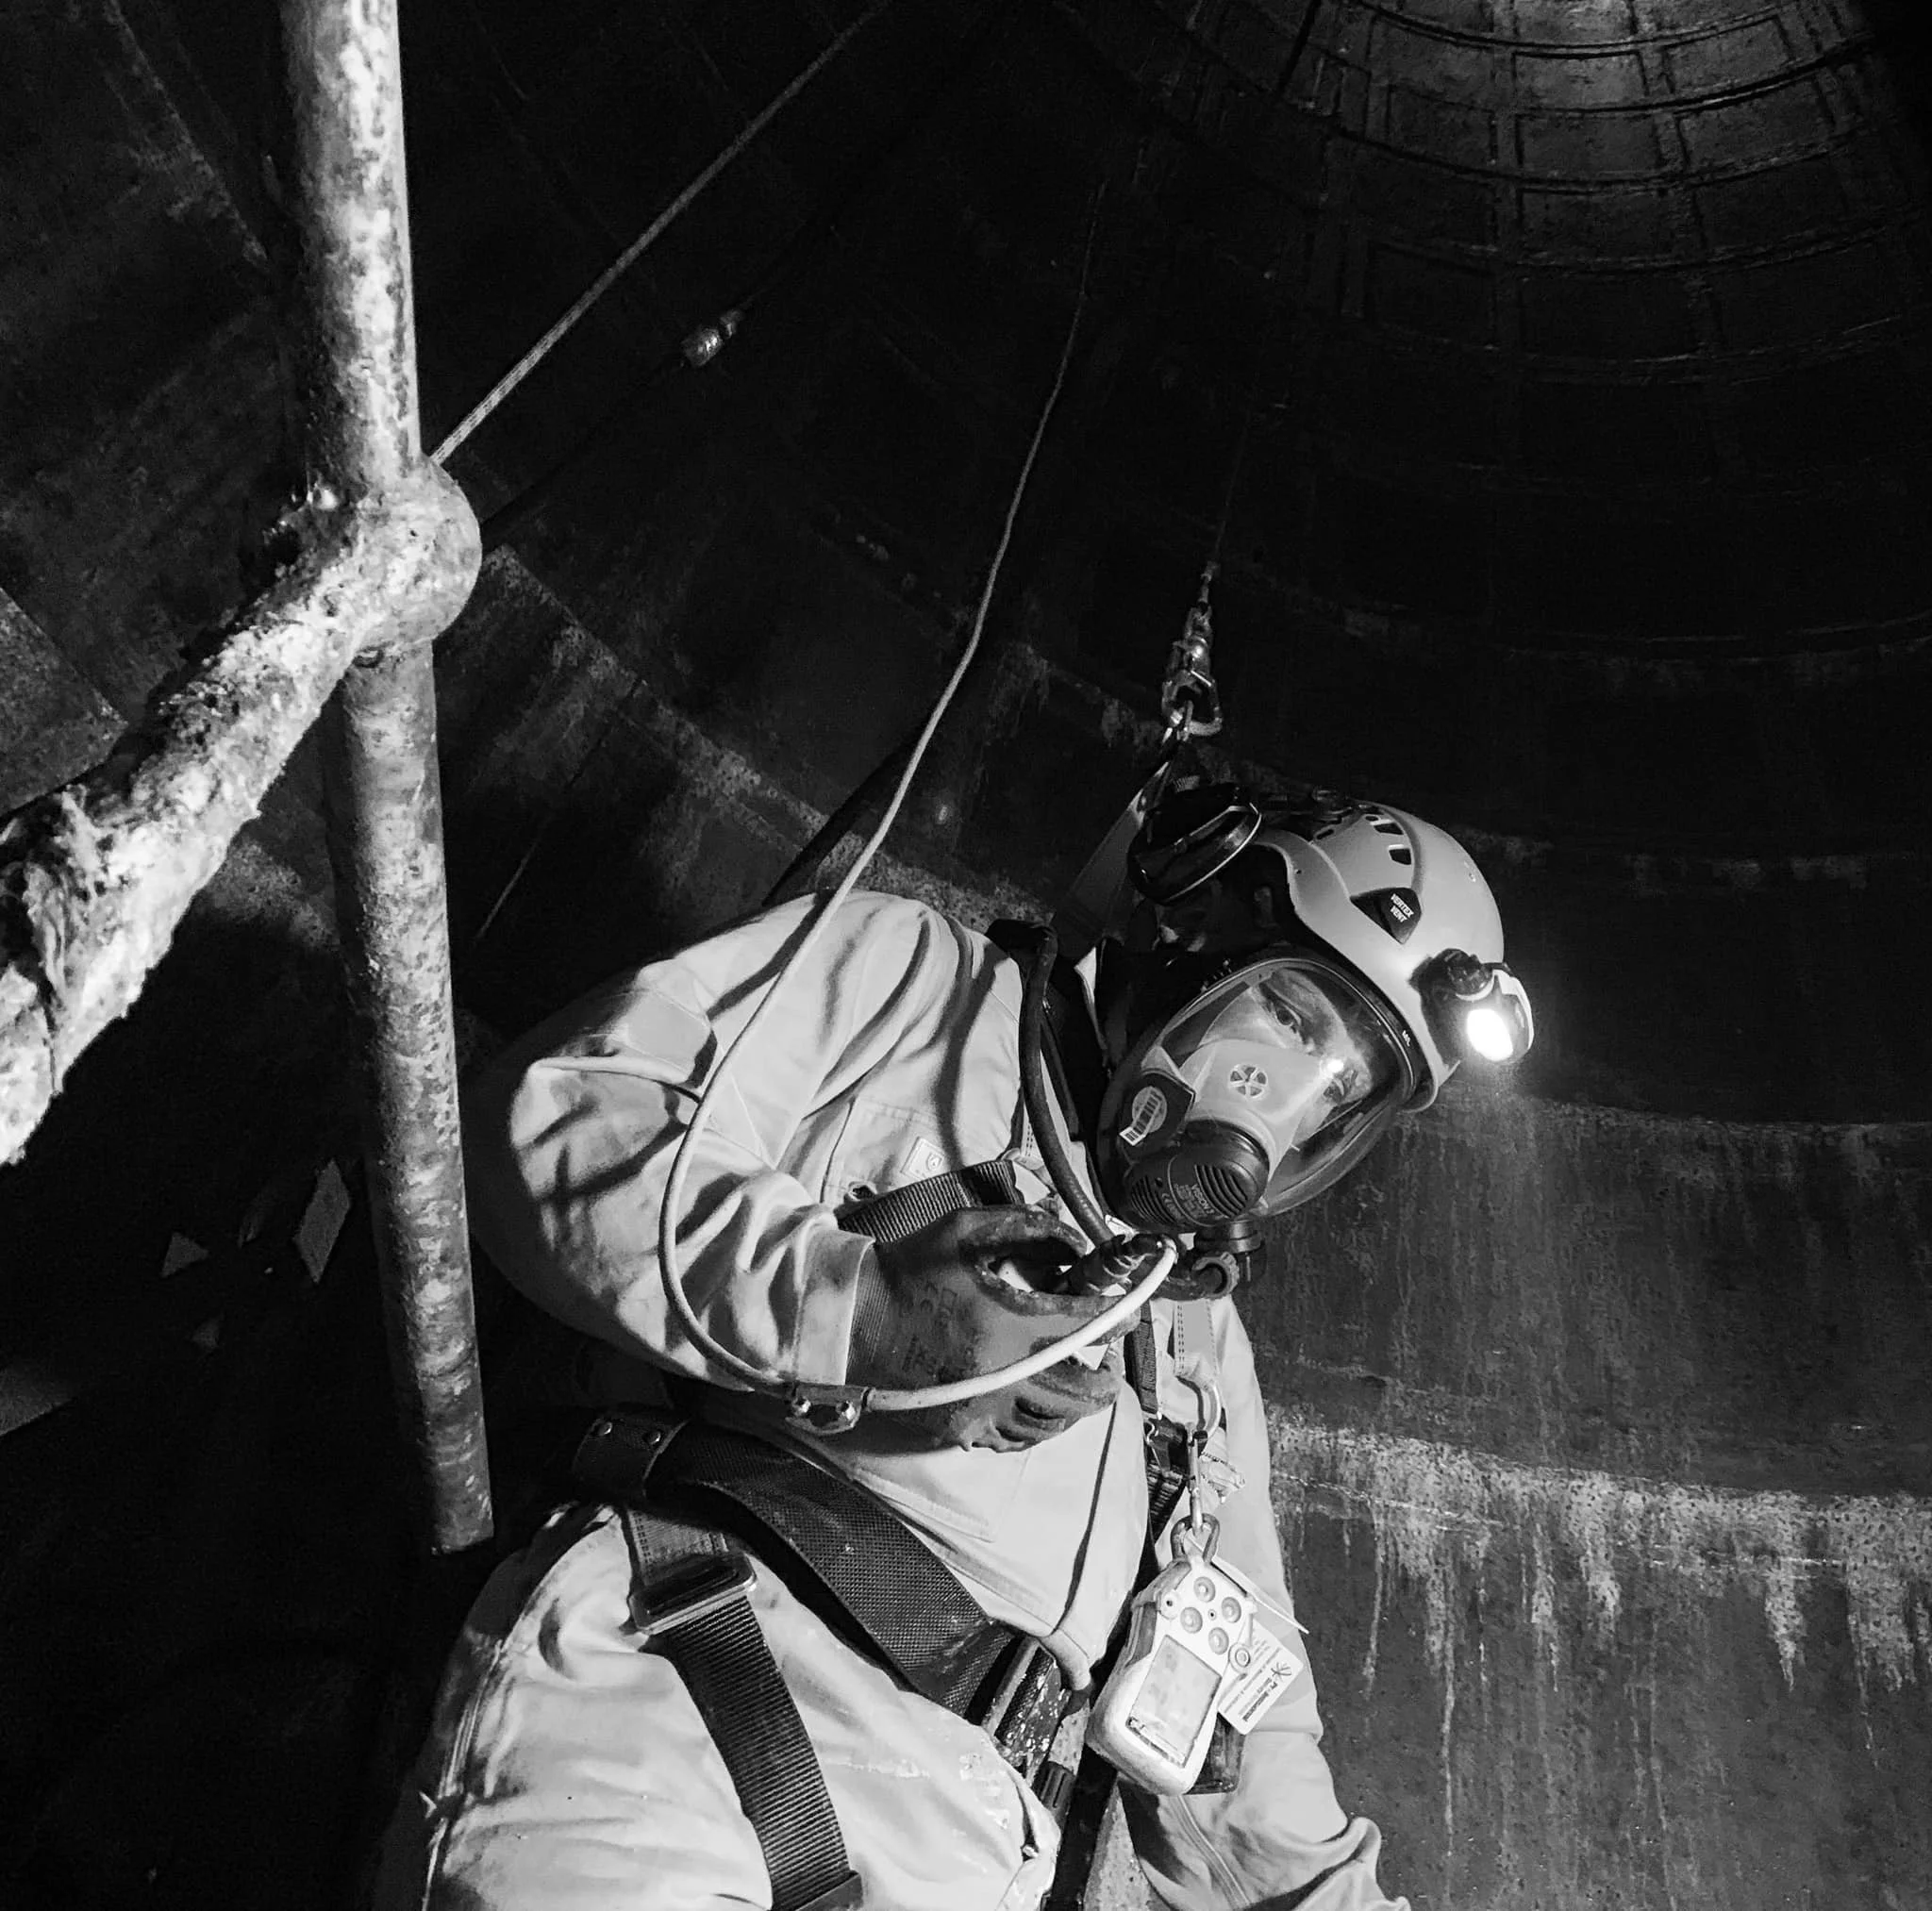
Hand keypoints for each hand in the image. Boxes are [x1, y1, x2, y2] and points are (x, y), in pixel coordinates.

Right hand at [848, 1206, 1125, 1450]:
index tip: (1128, 1315)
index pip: (1083, 1327)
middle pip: (1079, 1395)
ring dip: (1075, 1408)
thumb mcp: (965, 1230)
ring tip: (1080, 1388)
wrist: (852, 1319)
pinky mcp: (960, 1429)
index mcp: (1008, 1324)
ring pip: (1050, 1424)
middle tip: (1108, 1365)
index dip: (1115, 1319)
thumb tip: (1074, 1244)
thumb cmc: (909, 1270)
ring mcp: (980, 1410)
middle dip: (1105, 1382)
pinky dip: (1037, 1425)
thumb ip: (1026, 1228)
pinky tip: (1038, 1407)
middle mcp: (1001, 1376)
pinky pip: (1014, 1440)